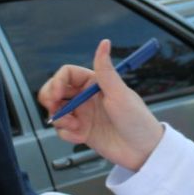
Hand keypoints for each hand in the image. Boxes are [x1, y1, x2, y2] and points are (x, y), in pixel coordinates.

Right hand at [38, 40, 163, 170]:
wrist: (143, 151)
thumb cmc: (136, 119)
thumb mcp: (119, 94)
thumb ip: (106, 70)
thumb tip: (104, 43)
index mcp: (95, 83)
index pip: (67, 74)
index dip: (57, 81)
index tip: (56, 94)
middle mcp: (86, 97)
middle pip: (56, 90)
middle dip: (50, 98)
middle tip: (53, 107)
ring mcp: (83, 115)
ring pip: (56, 111)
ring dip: (60, 118)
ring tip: (74, 126)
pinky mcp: (81, 132)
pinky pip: (62, 130)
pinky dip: (66, 133)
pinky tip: (80, 137)